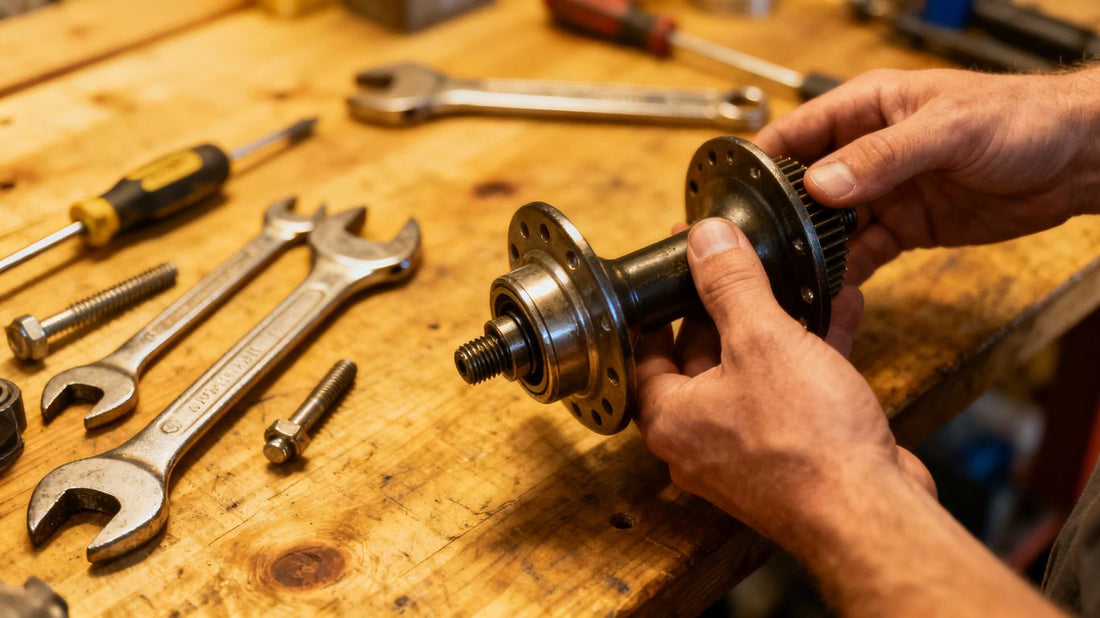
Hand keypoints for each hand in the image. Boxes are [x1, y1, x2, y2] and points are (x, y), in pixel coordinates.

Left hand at [634, 218, 932, 546]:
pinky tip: (839, 310)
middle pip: (702, 356)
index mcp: (671, 417)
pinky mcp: (793, 453)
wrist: (871, 514)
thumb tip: (704, 238)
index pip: (646, 347)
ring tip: (796, 275)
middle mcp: (700, 438)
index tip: (677, 264)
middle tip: (739, 260)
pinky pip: (792, 391)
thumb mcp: (762, 341)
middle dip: (728, 305)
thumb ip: (730, 285)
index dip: (662, 300)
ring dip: (778, 323)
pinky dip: (811, 352)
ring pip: (754, 370)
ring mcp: (747, 449)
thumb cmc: (806, 442)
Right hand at [755, 66, 1099, 284]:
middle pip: (805, 186)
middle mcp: (867, 150)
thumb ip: (882, 157)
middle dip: (780, 216)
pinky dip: (845, 271)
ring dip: (811, 249)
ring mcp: (885, 191)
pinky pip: (862, 253)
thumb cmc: (1022, 120)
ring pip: (829, 226)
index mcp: (867, 108)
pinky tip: (830, 288)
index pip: (797, 133)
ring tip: (789, 276)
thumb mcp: (947, 131)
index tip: (733, 192)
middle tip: (756, 248)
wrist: (1078, 161)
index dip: (762, 162)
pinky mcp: (906, 227)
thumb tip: (822, 184)